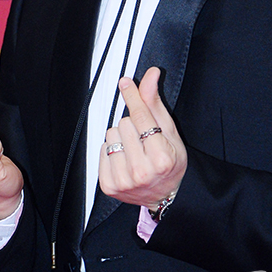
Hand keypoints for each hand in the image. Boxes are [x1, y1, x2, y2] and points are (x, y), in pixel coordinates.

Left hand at [99, 66, 186, 208]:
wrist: (165, 196)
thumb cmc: (170, 162)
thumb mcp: (170, 132)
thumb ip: (155, 103)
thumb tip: (151, 75)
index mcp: (161, 157)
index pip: (141, 117)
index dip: (133, 96)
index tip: (126, 82)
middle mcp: (141, 171)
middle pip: (124, 124)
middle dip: (132, 125)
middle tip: (143, 139)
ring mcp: (123, 180)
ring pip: (111, 135)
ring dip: (121, 137)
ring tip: (134, 150)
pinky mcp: (109, 185)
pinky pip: (101, 150)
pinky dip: (111, 150)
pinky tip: (124, 159)